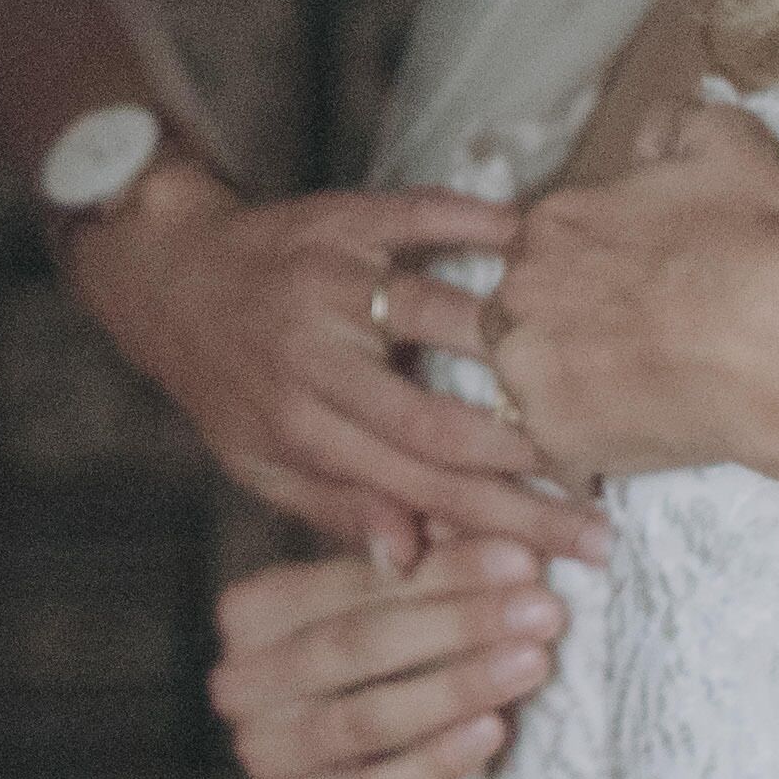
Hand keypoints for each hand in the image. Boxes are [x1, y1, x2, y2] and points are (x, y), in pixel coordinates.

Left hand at [64, 166, 613, 567]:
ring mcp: (333, 283)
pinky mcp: (344, 219)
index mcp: (304, 428)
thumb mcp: (260, 464)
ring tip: (592, 366)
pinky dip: (480, 223)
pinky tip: (533, 239)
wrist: (166, 277)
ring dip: (518, 343)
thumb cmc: (227, 382)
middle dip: (532, 459)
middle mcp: (318, 359)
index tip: (581, 547)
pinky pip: (422, 216)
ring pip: (441, 315)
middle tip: (612, 485)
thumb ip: (339, 508)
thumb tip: (414, 562)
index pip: (419, 488)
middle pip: (440, 420)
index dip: (505, 521)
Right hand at [210, 535, 571, 778]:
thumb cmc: (377, 648)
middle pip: (358, 646)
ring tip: (530, 663)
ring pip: (368, 718)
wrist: (352, 752)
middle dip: (459, 625)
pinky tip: (492, 731)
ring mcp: (263, 753)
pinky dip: (438, 761)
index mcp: (250, 611)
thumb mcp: (385, 594)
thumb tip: (442, 519)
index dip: (445, 571)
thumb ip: (409, 554)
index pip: (355, 583)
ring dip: (457, 688)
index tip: (523, 559)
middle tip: (541, 611)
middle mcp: (240, 682)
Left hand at [490, 95, 778, 491]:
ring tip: (635, 397)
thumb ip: (673, 124)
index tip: (632, 290)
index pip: (542, 247)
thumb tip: (651, 129)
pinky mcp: (555, 440)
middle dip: (562, 327)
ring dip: (568, 388)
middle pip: (519, 312)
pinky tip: (641, 441)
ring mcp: (531, 370)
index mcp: (552, 221)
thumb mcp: (729, 142)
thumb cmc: (763, 241)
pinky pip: (558, 452)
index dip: (589, 269)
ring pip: (528, 381)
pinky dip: (591, 452)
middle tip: (631, 345)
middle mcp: (521, 292)